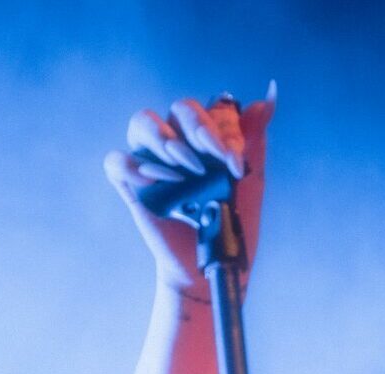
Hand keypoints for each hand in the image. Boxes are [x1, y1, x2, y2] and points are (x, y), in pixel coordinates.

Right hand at [103, 84, 275, 296]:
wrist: (213, 263)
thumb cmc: (231, 221)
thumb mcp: (249, 180)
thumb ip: (254, 138)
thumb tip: (268, 98)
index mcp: (209, 135)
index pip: (214, 108)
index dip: (224, 128)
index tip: (234, 164)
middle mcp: (179, 139)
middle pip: (181, 108)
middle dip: (198, 129)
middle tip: (208, 163)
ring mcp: (152, 158)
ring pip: (142, 121)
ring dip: (164, 139)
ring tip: (183, 171)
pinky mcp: (130, 183)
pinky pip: (115, 160)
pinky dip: (129, 165)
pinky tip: (151, 182)